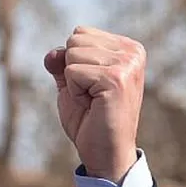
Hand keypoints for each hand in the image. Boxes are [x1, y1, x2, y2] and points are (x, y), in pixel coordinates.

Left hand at [43, 26, 143, 181]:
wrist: (105, 154)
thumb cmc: (91, 120)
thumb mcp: (72, 84)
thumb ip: (62, 62)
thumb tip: (53, 53)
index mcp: (128, 48)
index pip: (80, 33)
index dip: (75, 63)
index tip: (92, 86)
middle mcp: (132, 52)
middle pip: (75, 39)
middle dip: (73, 70)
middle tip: (91, 96)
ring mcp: (127, 64)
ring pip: (72, 54)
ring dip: (74, 82)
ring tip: (92, 101)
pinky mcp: (116, 79)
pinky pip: (72, 71)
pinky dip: (74, 91)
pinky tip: (93, 105)